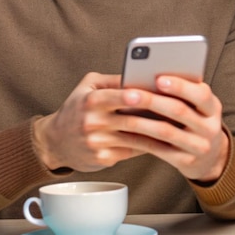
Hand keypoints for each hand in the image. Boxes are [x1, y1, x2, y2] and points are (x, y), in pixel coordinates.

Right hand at [33, 72, 228, 182]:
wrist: (55, 142)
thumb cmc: (77, 107)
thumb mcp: (88, 86)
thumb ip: (113, 80)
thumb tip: (142, 74)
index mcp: (90, 101)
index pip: (115, 96)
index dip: (134, 95)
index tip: (153, 93)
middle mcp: (92, 122)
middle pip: (129, 119)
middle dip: (155, 116)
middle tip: (179, 112)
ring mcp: (97, 143)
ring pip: (135, 137)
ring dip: (158, 133)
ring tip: (179, 126)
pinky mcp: (103, 159)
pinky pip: (132, 151)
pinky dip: (150, 145)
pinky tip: (166, 141)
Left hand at [118, 75, 228, 182]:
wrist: (210, 157)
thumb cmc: (197, 122)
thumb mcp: (200, 107)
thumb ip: (186, 93)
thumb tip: (154, 76)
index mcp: (213, 108)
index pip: (201, 94)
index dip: (180, 86)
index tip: (158, 79)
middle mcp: (210, 128)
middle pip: (180, 111)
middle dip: (153, 101)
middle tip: (131, 94)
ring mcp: (199, 147)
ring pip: (166, 131)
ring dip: (142, 120)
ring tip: (123, 112)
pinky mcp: (186, 162)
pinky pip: (159, 149)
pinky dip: (140, 139)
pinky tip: (126, 132)